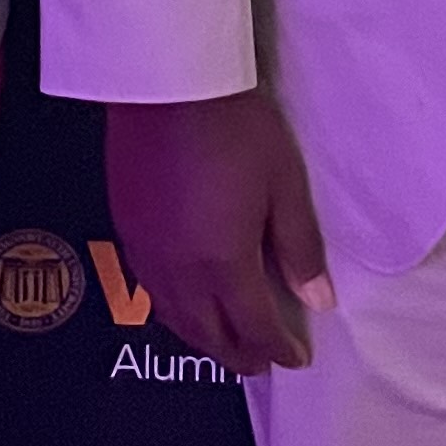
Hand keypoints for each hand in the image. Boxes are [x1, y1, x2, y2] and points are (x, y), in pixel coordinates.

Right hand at [103, 90, 336, 374]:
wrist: (165, 83)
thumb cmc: (234, 128)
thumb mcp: (282, 182)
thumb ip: (298, 245)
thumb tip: (318, 299)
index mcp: (223, 262)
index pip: (254, 326)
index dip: (279, 348)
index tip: (297, 357)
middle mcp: (180, 270)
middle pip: (209, 334)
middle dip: (239, 355)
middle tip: (261, 362)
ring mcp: (148, 252)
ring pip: (175, 319)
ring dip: (203, 339)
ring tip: (225, 342)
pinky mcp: (126, 229)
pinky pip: (150, 291)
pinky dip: (174, 312)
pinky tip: (183, 302)